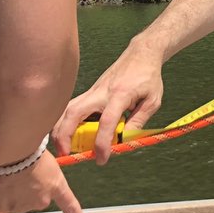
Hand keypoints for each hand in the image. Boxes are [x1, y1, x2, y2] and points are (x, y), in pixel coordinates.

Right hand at [0, 151, 86, 212]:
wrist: (11, 152)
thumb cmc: (28, 148)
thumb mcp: (45, 159)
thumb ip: (42, 174)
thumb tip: (31, 177)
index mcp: (56, 185)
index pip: (69, 204)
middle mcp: (42, 200)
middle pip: (35, 199)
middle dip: (28, 189)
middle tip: (22, 172)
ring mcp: (23, 206)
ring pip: (17, 202)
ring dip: (13, 192)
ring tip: (10, 174)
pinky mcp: (5, 208)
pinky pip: (2, 205)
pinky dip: (0, 197)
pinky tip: (0, 184)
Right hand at [51, 41, 164, 165]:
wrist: (141, 54)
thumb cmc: (148, 77)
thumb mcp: (152, 101)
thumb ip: (138, 122)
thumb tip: (123, 142)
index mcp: (120, 94)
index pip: (106, 121)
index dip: (102, 142)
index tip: (101, 159)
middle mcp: (101, 92)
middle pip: (74, 112)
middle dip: (64, 134)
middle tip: (65, 153)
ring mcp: (93, 90)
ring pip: (68, 108)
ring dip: (60, 128)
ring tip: (62, 147)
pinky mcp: (90, 91)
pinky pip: (73, 107)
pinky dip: (66, 121)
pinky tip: (69, 133)